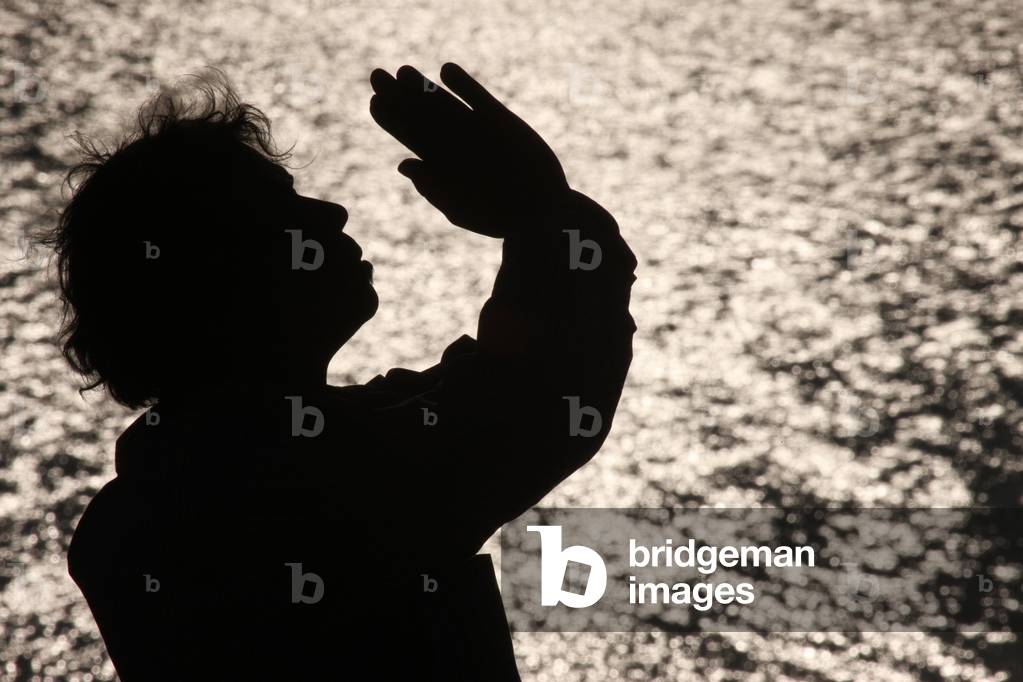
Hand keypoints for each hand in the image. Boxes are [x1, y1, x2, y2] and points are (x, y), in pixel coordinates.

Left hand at [369, 62, 569, 237]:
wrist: (541, 213)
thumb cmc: (498, 219)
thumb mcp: (458, 208)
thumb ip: (432, 187)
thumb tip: (404, 165)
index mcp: (439, 164)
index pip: (408, 135)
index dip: (390, 118)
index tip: (374, 103)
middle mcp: (455, 143)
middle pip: (419, 114)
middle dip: (397, 96)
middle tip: (377, 77)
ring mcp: (476, 129)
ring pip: (444, 101)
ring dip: (423, 87)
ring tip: (403, 73)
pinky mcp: (500, 119)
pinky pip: (477, 97)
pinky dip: (462, 84)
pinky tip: (445, 71)